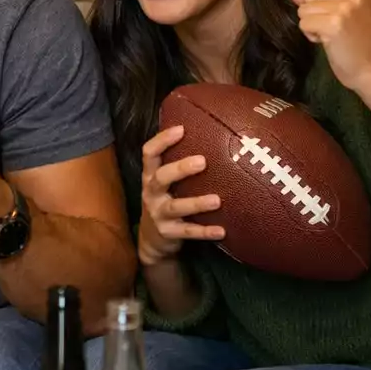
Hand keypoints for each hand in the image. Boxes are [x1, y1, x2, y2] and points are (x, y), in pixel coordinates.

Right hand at [138, 125, 223, 266]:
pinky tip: (221, 231)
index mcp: (150, 176)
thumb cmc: (165, 201)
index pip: (149, 154)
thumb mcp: (163, 183)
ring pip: (176, 207)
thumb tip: (206, 133)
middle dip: (180, 169)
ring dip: (196, 203)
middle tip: (203, 161)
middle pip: (161, 178)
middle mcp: (151, 193)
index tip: (181, 129)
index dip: (162, 140)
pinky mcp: (168, 233)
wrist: (152, 240)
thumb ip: (175, 164)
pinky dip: (204, 232)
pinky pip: (187, 232)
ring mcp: (158, 214)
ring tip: (217, 201)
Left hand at [290, 0, 370, 94]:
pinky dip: (311, 35)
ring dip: (312, 25)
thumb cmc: (357, 41)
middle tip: (336, 28)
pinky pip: (303, 23)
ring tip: (333, 35)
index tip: (340, 17)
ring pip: (304, 9)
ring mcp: (345, 7)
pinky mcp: (334, 24)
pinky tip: (328, 41)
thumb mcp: (343, 11)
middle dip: (315, 13)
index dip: (321, 2)